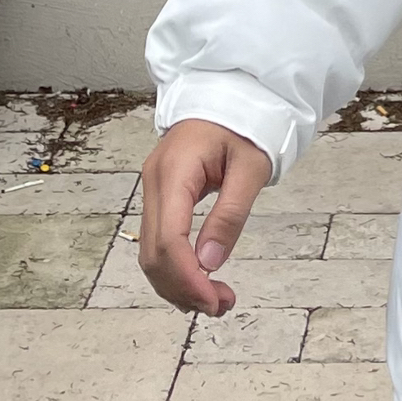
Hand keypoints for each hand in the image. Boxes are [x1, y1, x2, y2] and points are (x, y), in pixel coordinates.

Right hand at [138, 119, 272, 315]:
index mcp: (175, 171)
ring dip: (177, 284)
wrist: (230, 93)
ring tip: (215, 301)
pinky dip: (175, 268)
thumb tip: (210, 264)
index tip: (214, 301)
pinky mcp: (159, 196)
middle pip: (153, 253)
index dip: (188, 277)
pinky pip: (158, 241)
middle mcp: (154, 182)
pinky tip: (199, 281)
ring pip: (150, 253)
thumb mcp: (251, 167)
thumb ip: (230, 214)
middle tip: (221, 306)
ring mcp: (152, 189)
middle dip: (183, 288)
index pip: (169, 239)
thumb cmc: (245, 123)